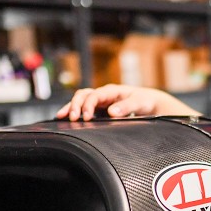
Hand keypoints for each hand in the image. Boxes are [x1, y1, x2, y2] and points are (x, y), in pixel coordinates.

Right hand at [54, 84, 200, 120]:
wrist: (149, 103)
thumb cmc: (145, 100)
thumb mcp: (140, 102)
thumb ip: (127, 107)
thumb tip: (112, 112)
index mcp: (112, 91)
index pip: (95, 95)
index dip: (88, 105)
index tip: (86, 117)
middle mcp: (103, 94)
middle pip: (83, 95)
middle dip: (75, 105)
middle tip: (72, 118)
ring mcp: (100, 102)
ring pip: (81, 101)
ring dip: (71, 107)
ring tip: (61, 116)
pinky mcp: (100, 109)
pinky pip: (84, 109)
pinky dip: (75, 112)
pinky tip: (66, 119)